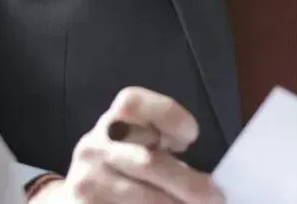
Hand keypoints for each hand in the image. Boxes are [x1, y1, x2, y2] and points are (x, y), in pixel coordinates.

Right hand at [35, 87, 223, 203]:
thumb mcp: (142, 142)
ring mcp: (87, 181)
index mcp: (114, 121)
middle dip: (187, 183)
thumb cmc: (127, 162)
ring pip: (142, 195)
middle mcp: (94, 146)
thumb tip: (211, 176)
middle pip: (147, 161)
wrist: (81, 192)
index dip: (167, 115)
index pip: (133, 103)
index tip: (192, 137)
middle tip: (215, 196)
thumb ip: (166, 144)